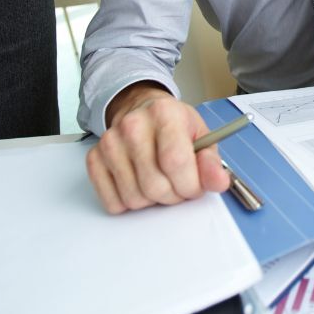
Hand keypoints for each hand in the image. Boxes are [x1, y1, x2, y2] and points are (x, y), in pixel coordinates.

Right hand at [85, 81, 229, 213]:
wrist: (142, 111)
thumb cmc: (175, 126)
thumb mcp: (202, 137)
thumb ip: (211, 162)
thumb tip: (219, 182)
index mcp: (164, 113)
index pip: (176, 163)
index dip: (190, 185)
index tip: (194, 186)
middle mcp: (132, 125)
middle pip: (154, 186)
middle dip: (173, 195)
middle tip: (177, 183)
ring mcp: (110, 142)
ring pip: (134, 198)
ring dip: (151, 200)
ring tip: (158, 180)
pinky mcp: (94, 158)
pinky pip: (112, 202)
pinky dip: (128, 202)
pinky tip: (137, 183)